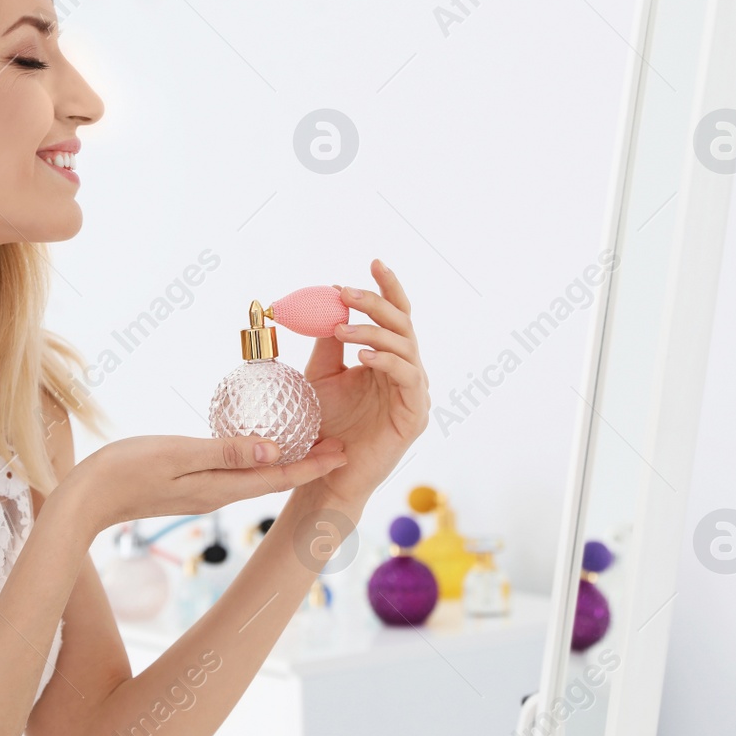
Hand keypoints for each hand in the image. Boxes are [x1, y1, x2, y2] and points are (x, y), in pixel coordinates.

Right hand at [51, 433, 347, 534]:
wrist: (84, 499)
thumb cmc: (123, 471)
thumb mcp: (176, 454)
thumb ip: (224, 451)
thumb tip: (273, 449)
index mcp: (218, 488)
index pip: (277, 478)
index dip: (313, 466)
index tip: (344, 453)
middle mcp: (216, 494)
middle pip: (272, 480)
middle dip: (308, 464)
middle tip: (339, 446)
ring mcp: (200, 493)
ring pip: (254, 477)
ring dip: (284, 462)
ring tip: (308, 442)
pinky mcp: (186, 487)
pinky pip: (232, 473)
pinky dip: (255, 459)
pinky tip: (256, 446)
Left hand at [300, 258, 430, 509]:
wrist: (326, 473)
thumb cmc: (324, 427)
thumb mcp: (320, 377)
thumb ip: (327, 345)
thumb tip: (325, 307)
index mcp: (386, 359)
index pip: (394, 316)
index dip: (387, 288)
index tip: (373, 262)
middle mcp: (405, 371)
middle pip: (402, 324)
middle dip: (375, 303)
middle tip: (346, 293)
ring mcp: (413, 393)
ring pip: (405, 347)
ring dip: (373, 332)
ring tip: (342, 329)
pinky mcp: (415, 415)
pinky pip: (408, 378)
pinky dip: (387, 362)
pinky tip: (363, 356)